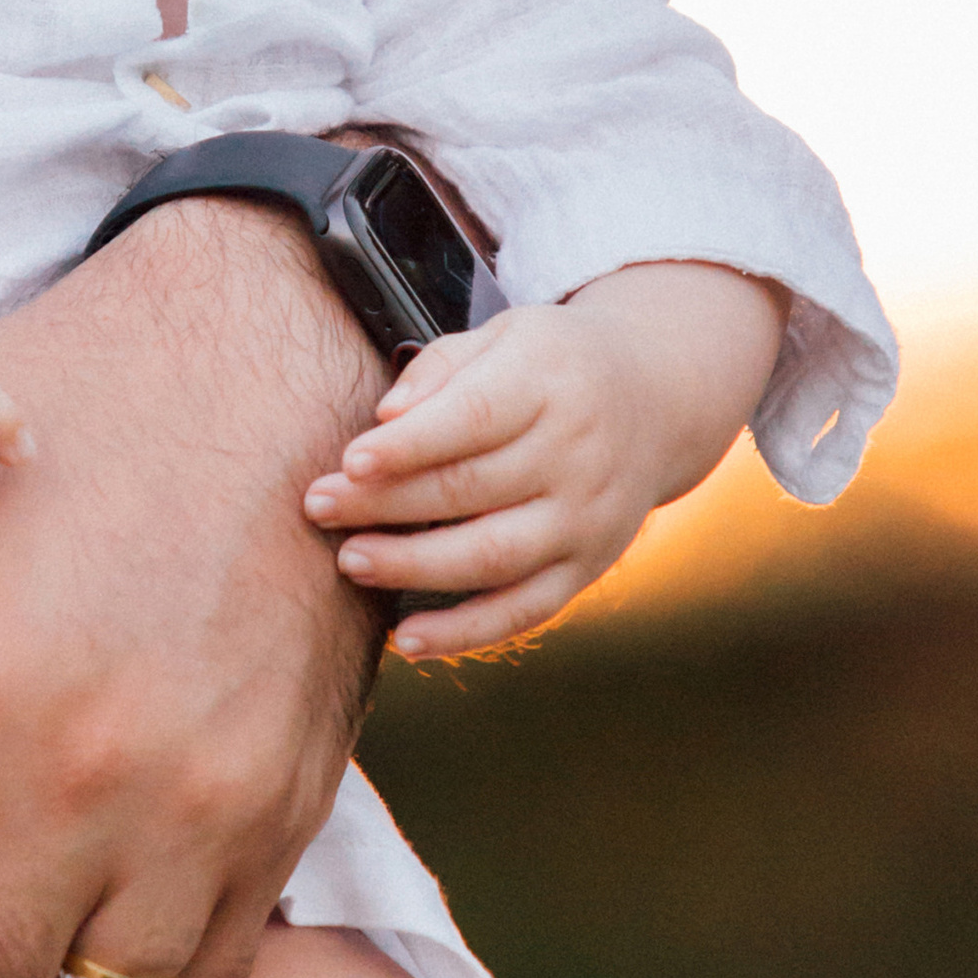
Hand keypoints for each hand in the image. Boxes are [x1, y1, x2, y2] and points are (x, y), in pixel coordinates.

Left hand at [302, 258, 785, 658]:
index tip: (350, 460)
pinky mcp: (587, 567)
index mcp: (551, 384)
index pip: (476, 417)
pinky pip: (524, 610)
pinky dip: (466, 632)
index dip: (411, 445)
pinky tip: (408, 641)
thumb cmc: (549, 366)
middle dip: (387, 503)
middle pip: (472, 488)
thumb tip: (385, 419)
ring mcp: (587, 519)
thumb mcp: (504, 336)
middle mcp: (577, 456)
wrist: (658, 402)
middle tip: (319, 505)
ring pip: (494, 556)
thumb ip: (441, 369)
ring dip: (415, 567)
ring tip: (351, 561)